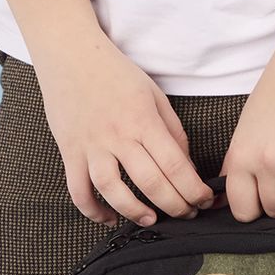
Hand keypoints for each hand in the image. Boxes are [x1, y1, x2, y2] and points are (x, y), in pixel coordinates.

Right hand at [35, 34, 217, 224]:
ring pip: (113, 191)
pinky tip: (109, 218)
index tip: (204, 200)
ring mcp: (91, 145)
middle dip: (174, 205)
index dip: (193, 189)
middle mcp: (118, 135)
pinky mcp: (70, 151)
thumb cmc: (115, 73)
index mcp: (144, 120)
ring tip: (151, 220)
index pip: (175, 164)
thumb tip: (185, 165)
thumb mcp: (154, 94)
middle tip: (187, 215)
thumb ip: (172, 130)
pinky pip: (78, 189)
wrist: (70, 54)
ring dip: (134, 212)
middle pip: (150, 182)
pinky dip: (93, 210)